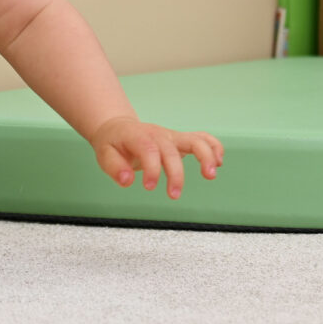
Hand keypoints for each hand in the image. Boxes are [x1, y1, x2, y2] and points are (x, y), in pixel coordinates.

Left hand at [88, 116, 223, 199]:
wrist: (119, 128)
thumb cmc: (113, 143)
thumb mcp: (104, 153)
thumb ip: (114, 168)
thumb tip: (127, 181)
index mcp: (138, 136)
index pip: (149, 149)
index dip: (152, 168)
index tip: (149, 187)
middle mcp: (158, 135)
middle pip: (172, 151)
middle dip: (176, 173)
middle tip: (174, 195)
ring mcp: (171, 137)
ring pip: (194, 140)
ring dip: (205, 156)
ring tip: (211, 175)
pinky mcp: (180, 141)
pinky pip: (201, 138)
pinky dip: (213, 146)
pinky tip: (219, 161)